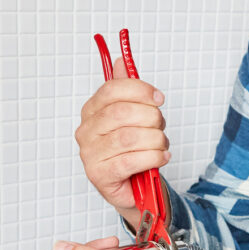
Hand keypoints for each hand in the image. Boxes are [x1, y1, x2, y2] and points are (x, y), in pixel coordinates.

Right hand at [75, 57, 169, 228]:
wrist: (133, 188)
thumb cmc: (132, 150)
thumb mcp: (132, 117)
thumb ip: (127, 90)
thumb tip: (122, 61)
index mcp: (92, 111)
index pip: (111, 90)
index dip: (139, 90)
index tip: (158, 98)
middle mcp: (86, 131)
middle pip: (121, 113)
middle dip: (151, 117)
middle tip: (161, 126)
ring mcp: (90, 154)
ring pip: (128, 137)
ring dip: (155, 140)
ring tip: (162, 145)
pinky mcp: (100, 176)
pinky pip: (130, 161)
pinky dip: (152, 158)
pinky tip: (160, 158)